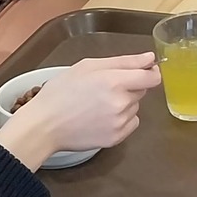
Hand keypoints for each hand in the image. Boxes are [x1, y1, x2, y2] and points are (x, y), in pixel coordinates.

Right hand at [0, 54, 161, 168]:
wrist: (44, 125)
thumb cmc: (61, 92)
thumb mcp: (88, 66)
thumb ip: (124, 61)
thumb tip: (150, 58)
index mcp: (115, 81)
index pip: (152, 77)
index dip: (149, 73)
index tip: (142, 72)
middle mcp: (121, 103)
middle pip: (141, 91)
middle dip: (128, 87)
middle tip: (103, 89)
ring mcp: (119, 123)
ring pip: (134, 107)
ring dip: (123, 104)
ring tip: (97, 105)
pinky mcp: (116, 138)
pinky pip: (130, 123)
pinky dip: (121, 120)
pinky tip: (100, 118)